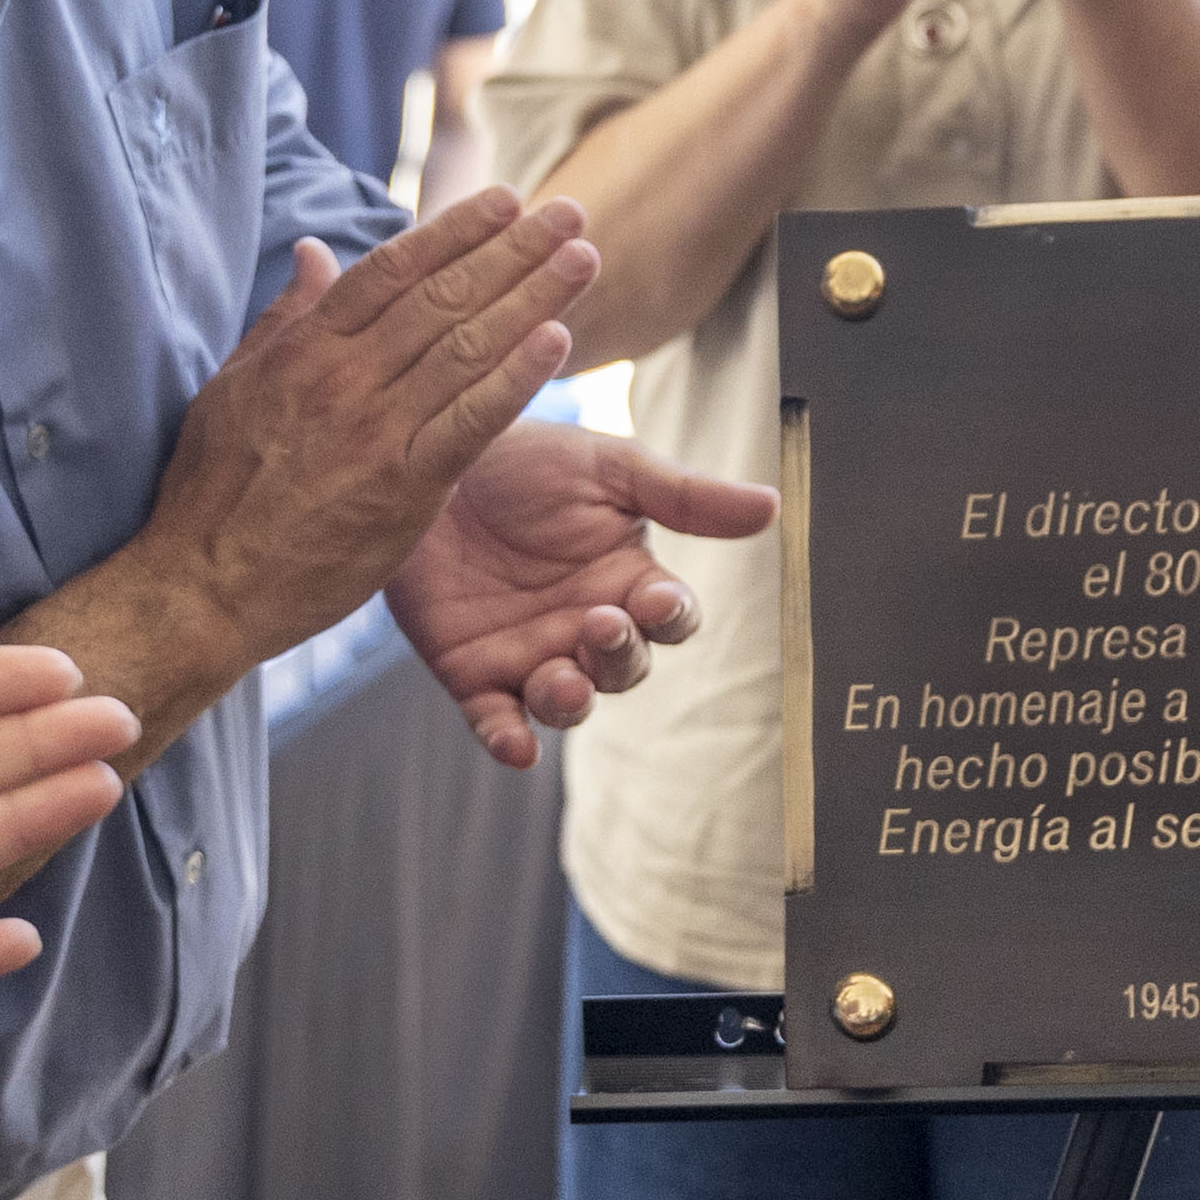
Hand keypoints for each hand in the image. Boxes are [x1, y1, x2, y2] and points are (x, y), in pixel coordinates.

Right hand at [146, 190, 599, 672]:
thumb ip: (284, 318)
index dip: (454, 230)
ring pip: (467, 348)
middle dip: (512, 250)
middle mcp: (343, 379)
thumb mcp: (232, 387)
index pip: (392, 268)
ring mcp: (375, 432)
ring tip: (582, 258)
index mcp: (304, 349)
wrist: (202, 586)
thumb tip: (312, 249)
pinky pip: (470, 422)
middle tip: (570, 214)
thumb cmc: (213, 489)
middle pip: (443, 297)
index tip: (505, 200)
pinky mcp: (402, 489)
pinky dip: (515, 378)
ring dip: (532, 297)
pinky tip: (556, 339)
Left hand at [388, 420, 782, 764]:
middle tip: (599, 625)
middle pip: (624, 669)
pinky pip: (496, 722)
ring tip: (561, 680)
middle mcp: (585, 626)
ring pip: (568, 703)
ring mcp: (530, 654)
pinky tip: (515, 745)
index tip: (654, 600)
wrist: (427, 454)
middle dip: (619, 657)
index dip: (669, 618)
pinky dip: (508, 740)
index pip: (669, 617)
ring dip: (571, 701)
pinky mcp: (472, 673)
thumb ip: (686, 496)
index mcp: (627, 580)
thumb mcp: (611, 467)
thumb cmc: (526, 457)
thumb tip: (772, 506)